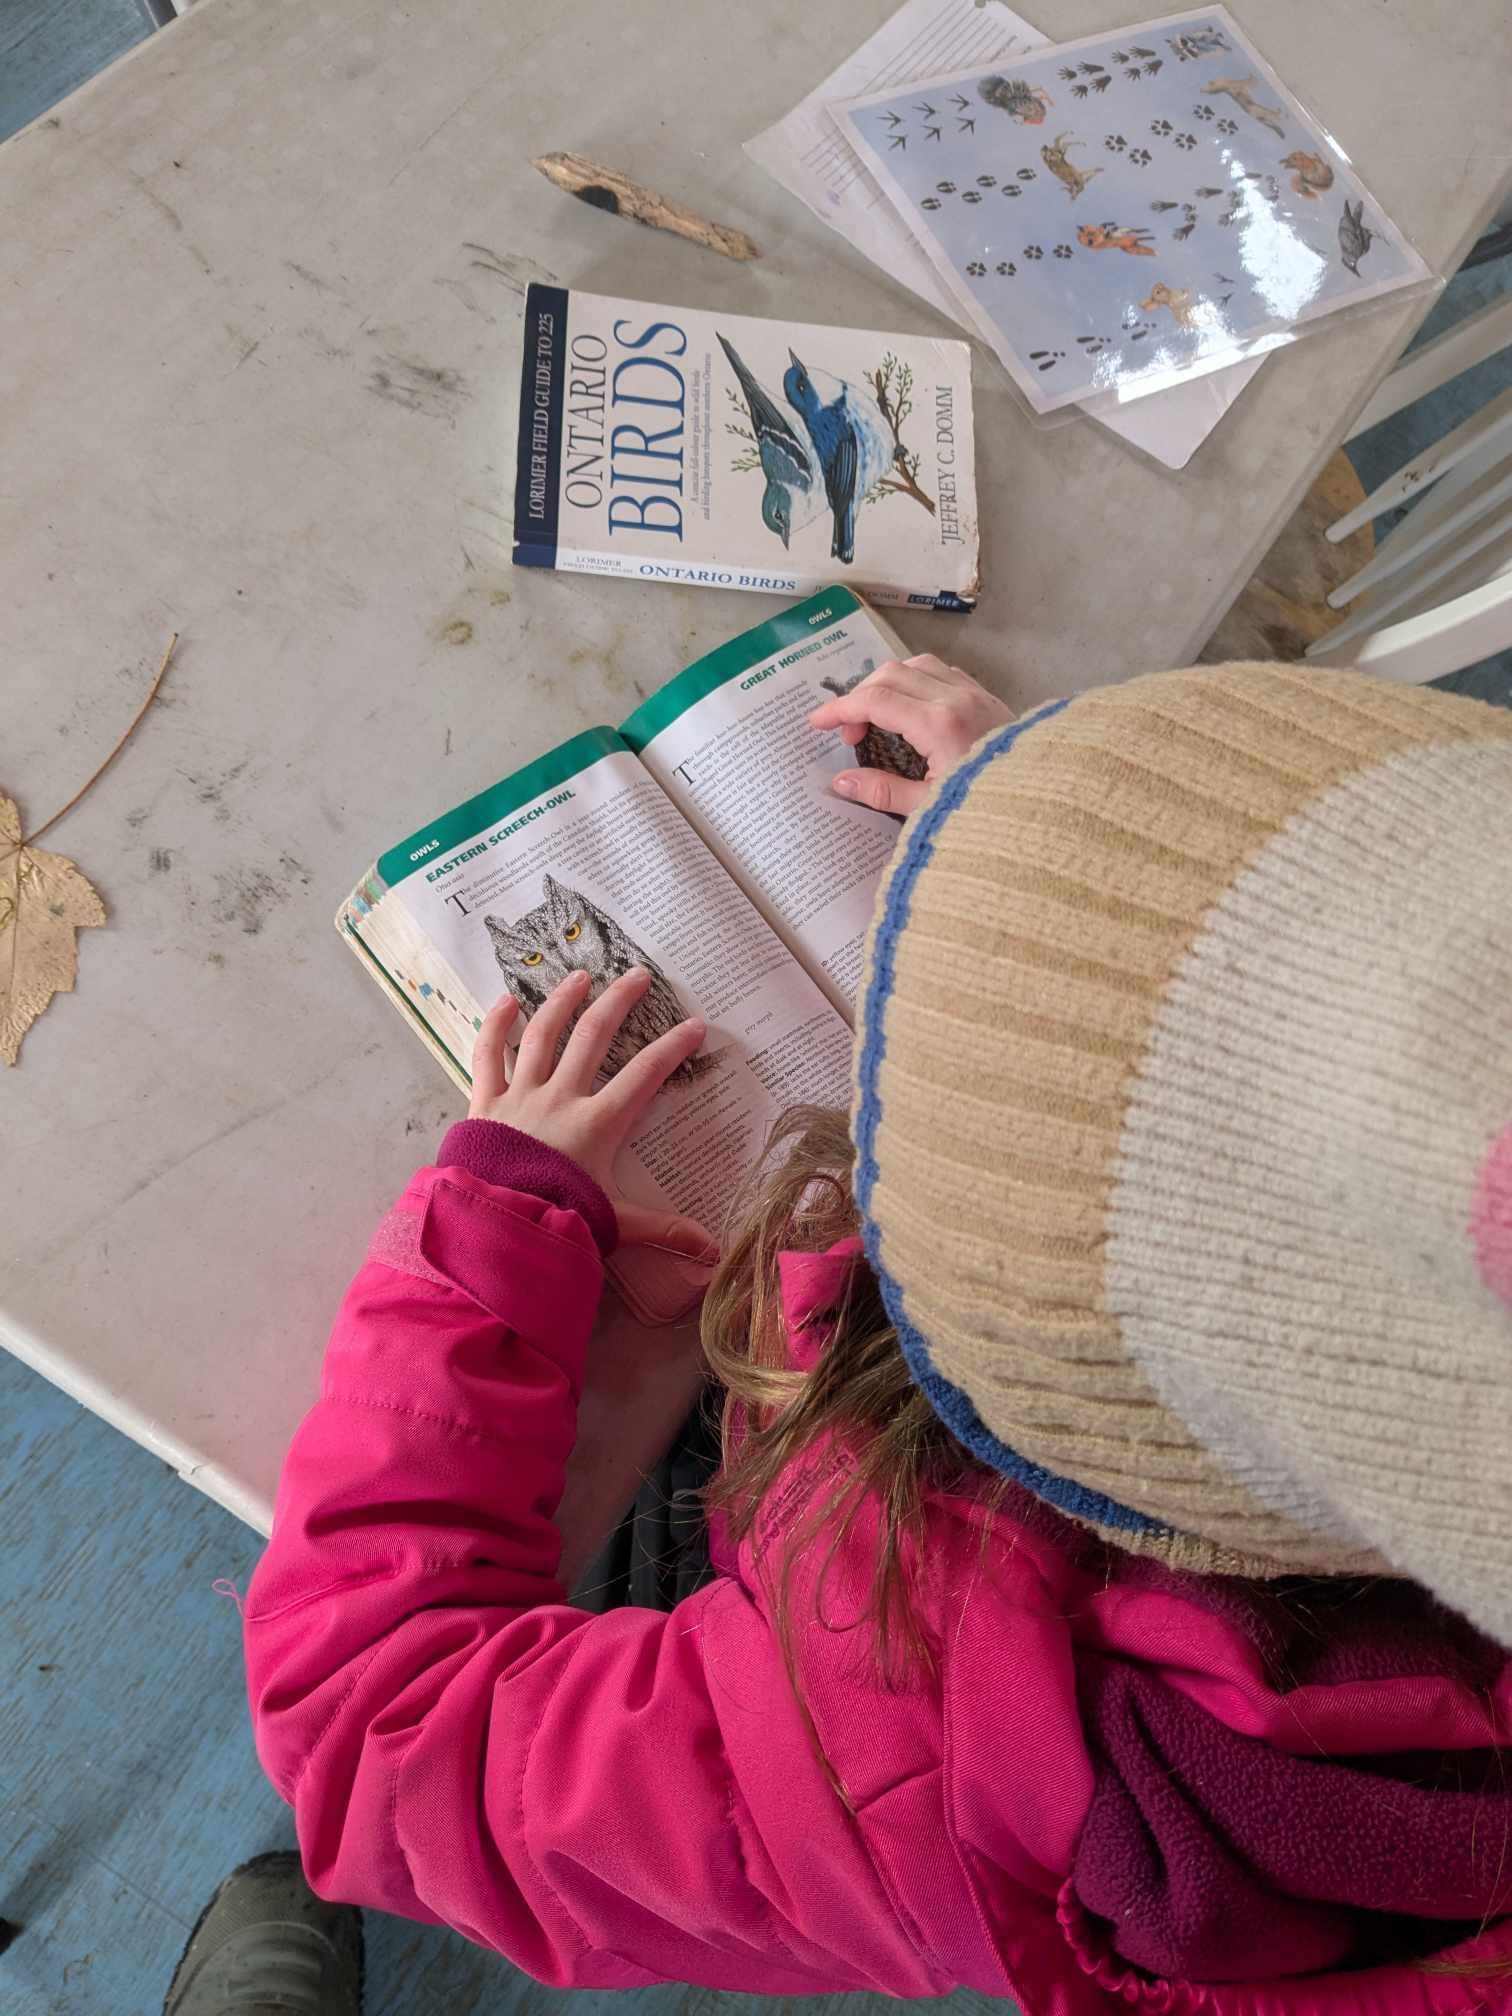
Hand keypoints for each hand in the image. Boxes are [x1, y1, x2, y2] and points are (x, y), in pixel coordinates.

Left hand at [469, 968, 714, 1258]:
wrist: (492, 1225)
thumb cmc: (555, 1221)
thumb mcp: (614, 1224)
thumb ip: (664, 1230)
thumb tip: (714, 1252)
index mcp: (597, 1123)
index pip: (645, 1075)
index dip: (672, 1048)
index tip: (695, 1025)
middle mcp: (561, 1098)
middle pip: (594, 1036)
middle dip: (619, 1001)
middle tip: (637, 975)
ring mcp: (521, 1095)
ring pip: (543, 1034)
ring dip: (562, 1000)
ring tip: (579, 975)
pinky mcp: (486, 1102)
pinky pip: (488, 1055)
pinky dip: (495, 1025)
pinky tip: (505, 1001)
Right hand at [807, 653, 1013, 817]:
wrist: (1045, 805)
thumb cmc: (991, 809)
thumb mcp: (929, 807)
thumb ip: (882, 791)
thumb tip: (842, 782)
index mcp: (938, 724)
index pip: (874, 700)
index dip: (839, 709)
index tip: (817, 723)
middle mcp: (956, 699)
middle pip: (890, 675)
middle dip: (859, 698)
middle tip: (849, 733)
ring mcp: (974, 694)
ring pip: (917, 666)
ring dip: (888, 683)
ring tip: (876, 717)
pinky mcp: (987, 698)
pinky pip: (943, 673)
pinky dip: (916, 681)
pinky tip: (910, 707)